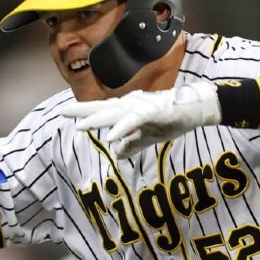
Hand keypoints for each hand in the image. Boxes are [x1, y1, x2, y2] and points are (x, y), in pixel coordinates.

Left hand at [60, 82, 220, 158]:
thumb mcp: (150, 136)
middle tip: (62, 111)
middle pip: (102, 109)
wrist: (197, 109)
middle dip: (82, 111)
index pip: (103, 111)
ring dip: (97, 120)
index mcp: (129, 110)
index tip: (66, 113)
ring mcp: (141, 107)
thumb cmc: (174, 119)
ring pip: (114, 114)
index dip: (85, 113)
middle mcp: (131, 106)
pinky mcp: (153, 112)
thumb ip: (133, 143)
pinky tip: (111, 136)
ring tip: (79, 126)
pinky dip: (123, 127)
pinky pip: (135, 121)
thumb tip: (117, 153)